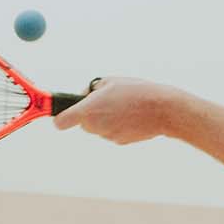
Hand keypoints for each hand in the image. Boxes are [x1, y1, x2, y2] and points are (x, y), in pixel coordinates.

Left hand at [53, 77, 185, 144]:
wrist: (163, 110)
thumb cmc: (136, 91)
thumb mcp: (109, 81)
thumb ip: (91, 90)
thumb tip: (84, 96)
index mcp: (88, 111)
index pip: (61, 123)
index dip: (60, 118)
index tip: (63, 114)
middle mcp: (95, 127)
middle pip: (82, 123)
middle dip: (89, 114)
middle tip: (105, 101)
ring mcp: (108, 136)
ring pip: (98, 128)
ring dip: (105, 119)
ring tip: (123, 106)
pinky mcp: (120, 142)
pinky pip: (112, 132)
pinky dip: (117, 125)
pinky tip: (130, 115)